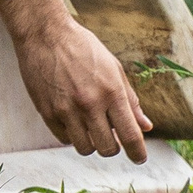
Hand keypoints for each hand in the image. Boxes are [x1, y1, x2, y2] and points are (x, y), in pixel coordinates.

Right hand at [0, 0, 152, 162]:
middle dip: (113, 146)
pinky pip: (65, 139)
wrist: (46, 35)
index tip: (140, 158)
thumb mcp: (114, 68)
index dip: (138, 152)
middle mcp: (90, 104)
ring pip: (85, 148)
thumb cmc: (83, 48)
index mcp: (111, 91)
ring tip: (91, 126)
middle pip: (108, 148)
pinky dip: (72, 135)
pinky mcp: (48, 113)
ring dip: (92, 143)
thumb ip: (130, 100)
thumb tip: (146, 126)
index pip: (129, 134)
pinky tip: (73, 119)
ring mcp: (67, 110)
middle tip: (112, 136)